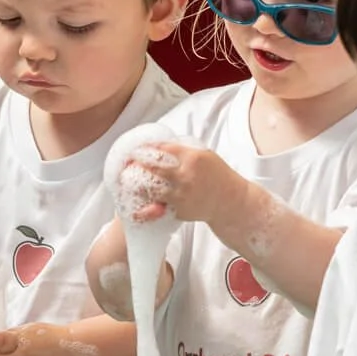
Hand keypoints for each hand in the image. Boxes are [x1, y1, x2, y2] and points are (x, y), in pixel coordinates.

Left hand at [120, 142, 244, 225]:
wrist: (229, 201)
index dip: (146, 149)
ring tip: (129, 182)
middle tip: (127, 163)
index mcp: (192, 158)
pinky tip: (141, 200)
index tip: (136, 149)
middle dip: (137, 165)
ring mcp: (181, 195)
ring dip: (139, 186)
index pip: (163, 150)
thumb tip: (159, 145)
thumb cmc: (217, 175)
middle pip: (153, 169)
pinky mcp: (179, 210)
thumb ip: (183, 150)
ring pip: (152, 190)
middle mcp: (185, 176)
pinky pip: (160, 205)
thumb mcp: (204, 155)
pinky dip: (150, 202)